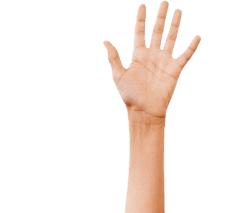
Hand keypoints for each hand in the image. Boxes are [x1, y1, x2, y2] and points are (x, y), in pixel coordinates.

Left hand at [104, 3, 200, 119]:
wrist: (144, 111)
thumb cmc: (130, 96)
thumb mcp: (119, 76)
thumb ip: (114, 58)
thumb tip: (106, 41)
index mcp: (139, 55)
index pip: (140, 32)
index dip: (141, 19)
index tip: (142, 6)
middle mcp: (152, 55)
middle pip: (157, 31)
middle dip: (161, 17)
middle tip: (164, 2)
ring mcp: (164, 61)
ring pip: (171, 38)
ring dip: (175, 25)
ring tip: (178, 11)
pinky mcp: (175, 69)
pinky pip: (185, 55)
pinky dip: (192, 47)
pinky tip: (197, 37)